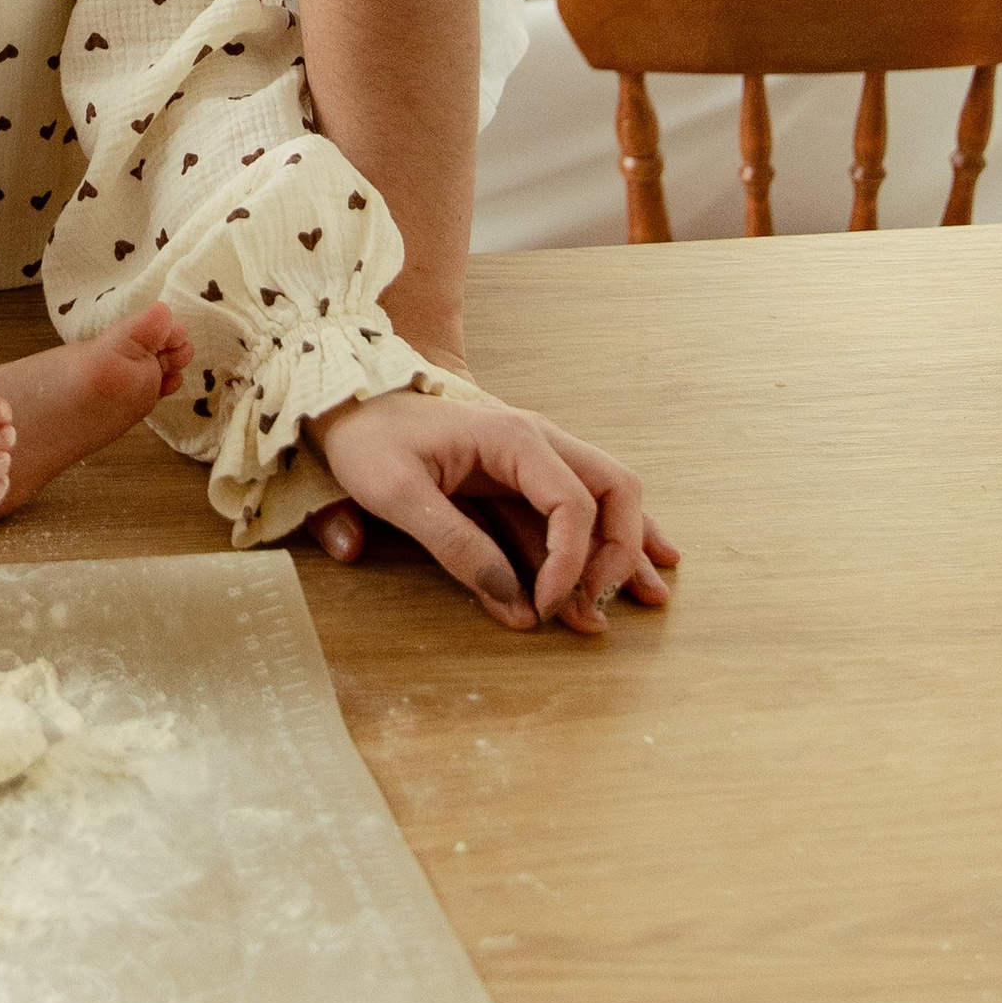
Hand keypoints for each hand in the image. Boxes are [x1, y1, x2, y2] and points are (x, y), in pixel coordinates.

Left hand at [315, 390, 677, 634]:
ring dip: (626, 549)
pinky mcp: (522, 475)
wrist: (349, 394)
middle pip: (612, 489)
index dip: (569, 565)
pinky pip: (578, 506)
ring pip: (605, 498)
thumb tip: (514, 603)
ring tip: (652, 599)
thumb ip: (455, 544)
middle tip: (598, 608)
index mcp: (513, 438)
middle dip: (620, 552)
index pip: (573, 505)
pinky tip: (643, 562)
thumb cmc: (369, 435)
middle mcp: (537, 441)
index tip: (543, 608)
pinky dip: (609, 537)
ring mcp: (534, 456)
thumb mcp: (397, 491)